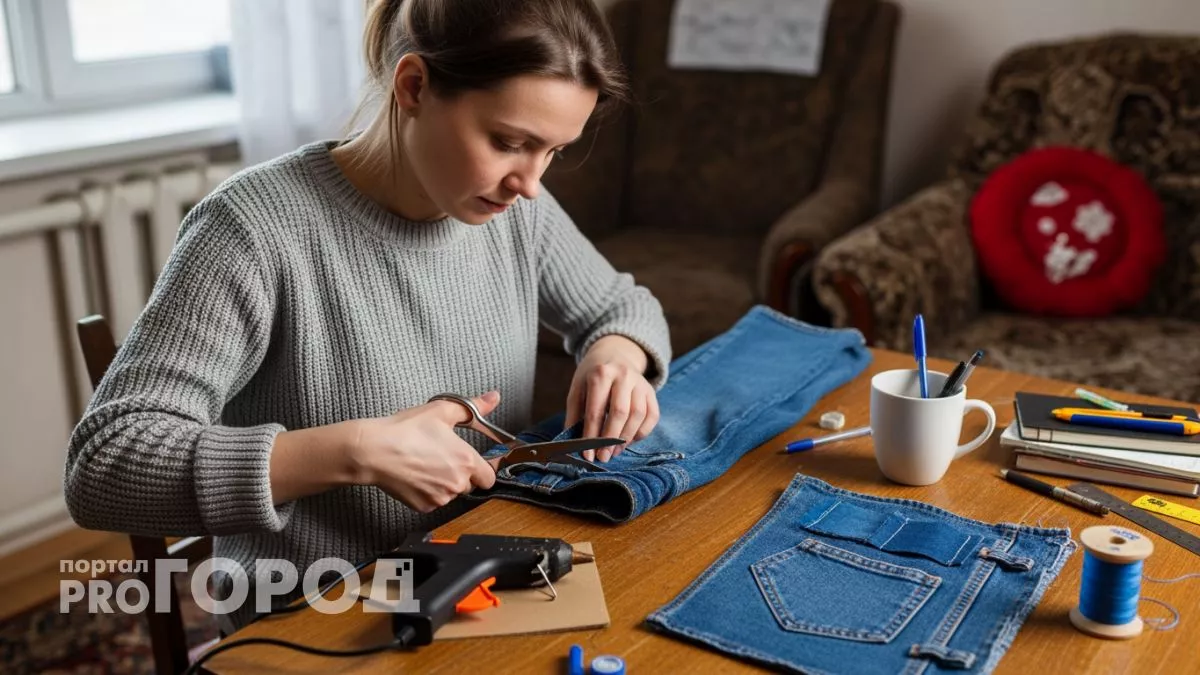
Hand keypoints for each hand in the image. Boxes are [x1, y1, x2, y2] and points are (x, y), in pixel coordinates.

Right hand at [350, 391, 502, 512]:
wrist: (373, 451)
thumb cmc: (405, 431)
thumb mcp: (442, 411)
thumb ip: (473, 407)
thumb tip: (493, 398)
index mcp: (466, 461)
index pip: (490, 476)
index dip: (484, 468)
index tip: (475, 462)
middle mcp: (457, 483)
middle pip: (470, 484)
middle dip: (461, 473)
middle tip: (443, 457)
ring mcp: (440, 497)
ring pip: (451, 493)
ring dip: (444, 483)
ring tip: (426, 463)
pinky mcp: (423, 506)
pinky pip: (433, 500)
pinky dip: (428, 491)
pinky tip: (416, 474)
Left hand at [565, 335, 659, 461]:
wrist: (615, 356)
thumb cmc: (593, 377)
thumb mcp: (578, 389)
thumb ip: (574, 415)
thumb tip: (573, 444)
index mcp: (601, 373)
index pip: (596, 410)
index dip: (591, 435)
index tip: (587, 455)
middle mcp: (623, 375)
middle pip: (620, 413)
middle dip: (610, 439)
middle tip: (603, 457)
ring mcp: (640, 383)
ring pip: (638, 415)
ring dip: (626, 438)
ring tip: (614, 451)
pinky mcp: (651, 391)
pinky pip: (652, 416)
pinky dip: (641, 433)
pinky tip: (629, 441)